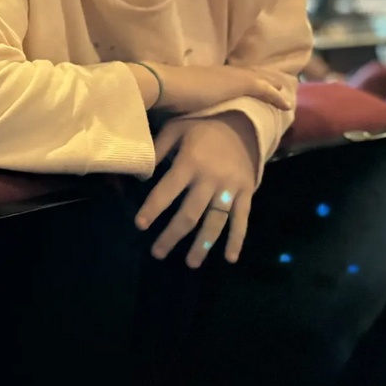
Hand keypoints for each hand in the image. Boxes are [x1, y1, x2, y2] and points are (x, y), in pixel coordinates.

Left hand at [134, 114, 258, 267]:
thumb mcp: (176, 128)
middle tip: (158, 254)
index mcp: (189, 162)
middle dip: (172, 236)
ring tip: (190, 263)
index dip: (152, 209)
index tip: (140, 225)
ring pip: (215, 222)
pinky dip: (237, 239)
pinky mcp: (246, 193)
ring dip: (203, 245)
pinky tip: (229, 258)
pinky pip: (242, 219)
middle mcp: (209, 179)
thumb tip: (138, 174)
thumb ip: (157, 149)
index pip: (167, 191)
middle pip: (189, 214)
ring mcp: (230, 188)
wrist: (243, 121)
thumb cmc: (201, 126)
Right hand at [148, 63, 291, 113]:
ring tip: (287, 94)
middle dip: (265, 78)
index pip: (232, 74)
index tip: (256, 82)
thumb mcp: (177, 99)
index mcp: (207, 74)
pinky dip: (276, 97)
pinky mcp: (239, 84)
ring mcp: (231, 76)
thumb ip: (182, 103)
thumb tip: (176, 113)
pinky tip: (287, 105)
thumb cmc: (165, 94)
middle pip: (250, 72)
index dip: (245, 78)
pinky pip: (265, 89)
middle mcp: (221, 71)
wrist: (164, 86)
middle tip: (280, 85)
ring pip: (261, 78)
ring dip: (274, 85)